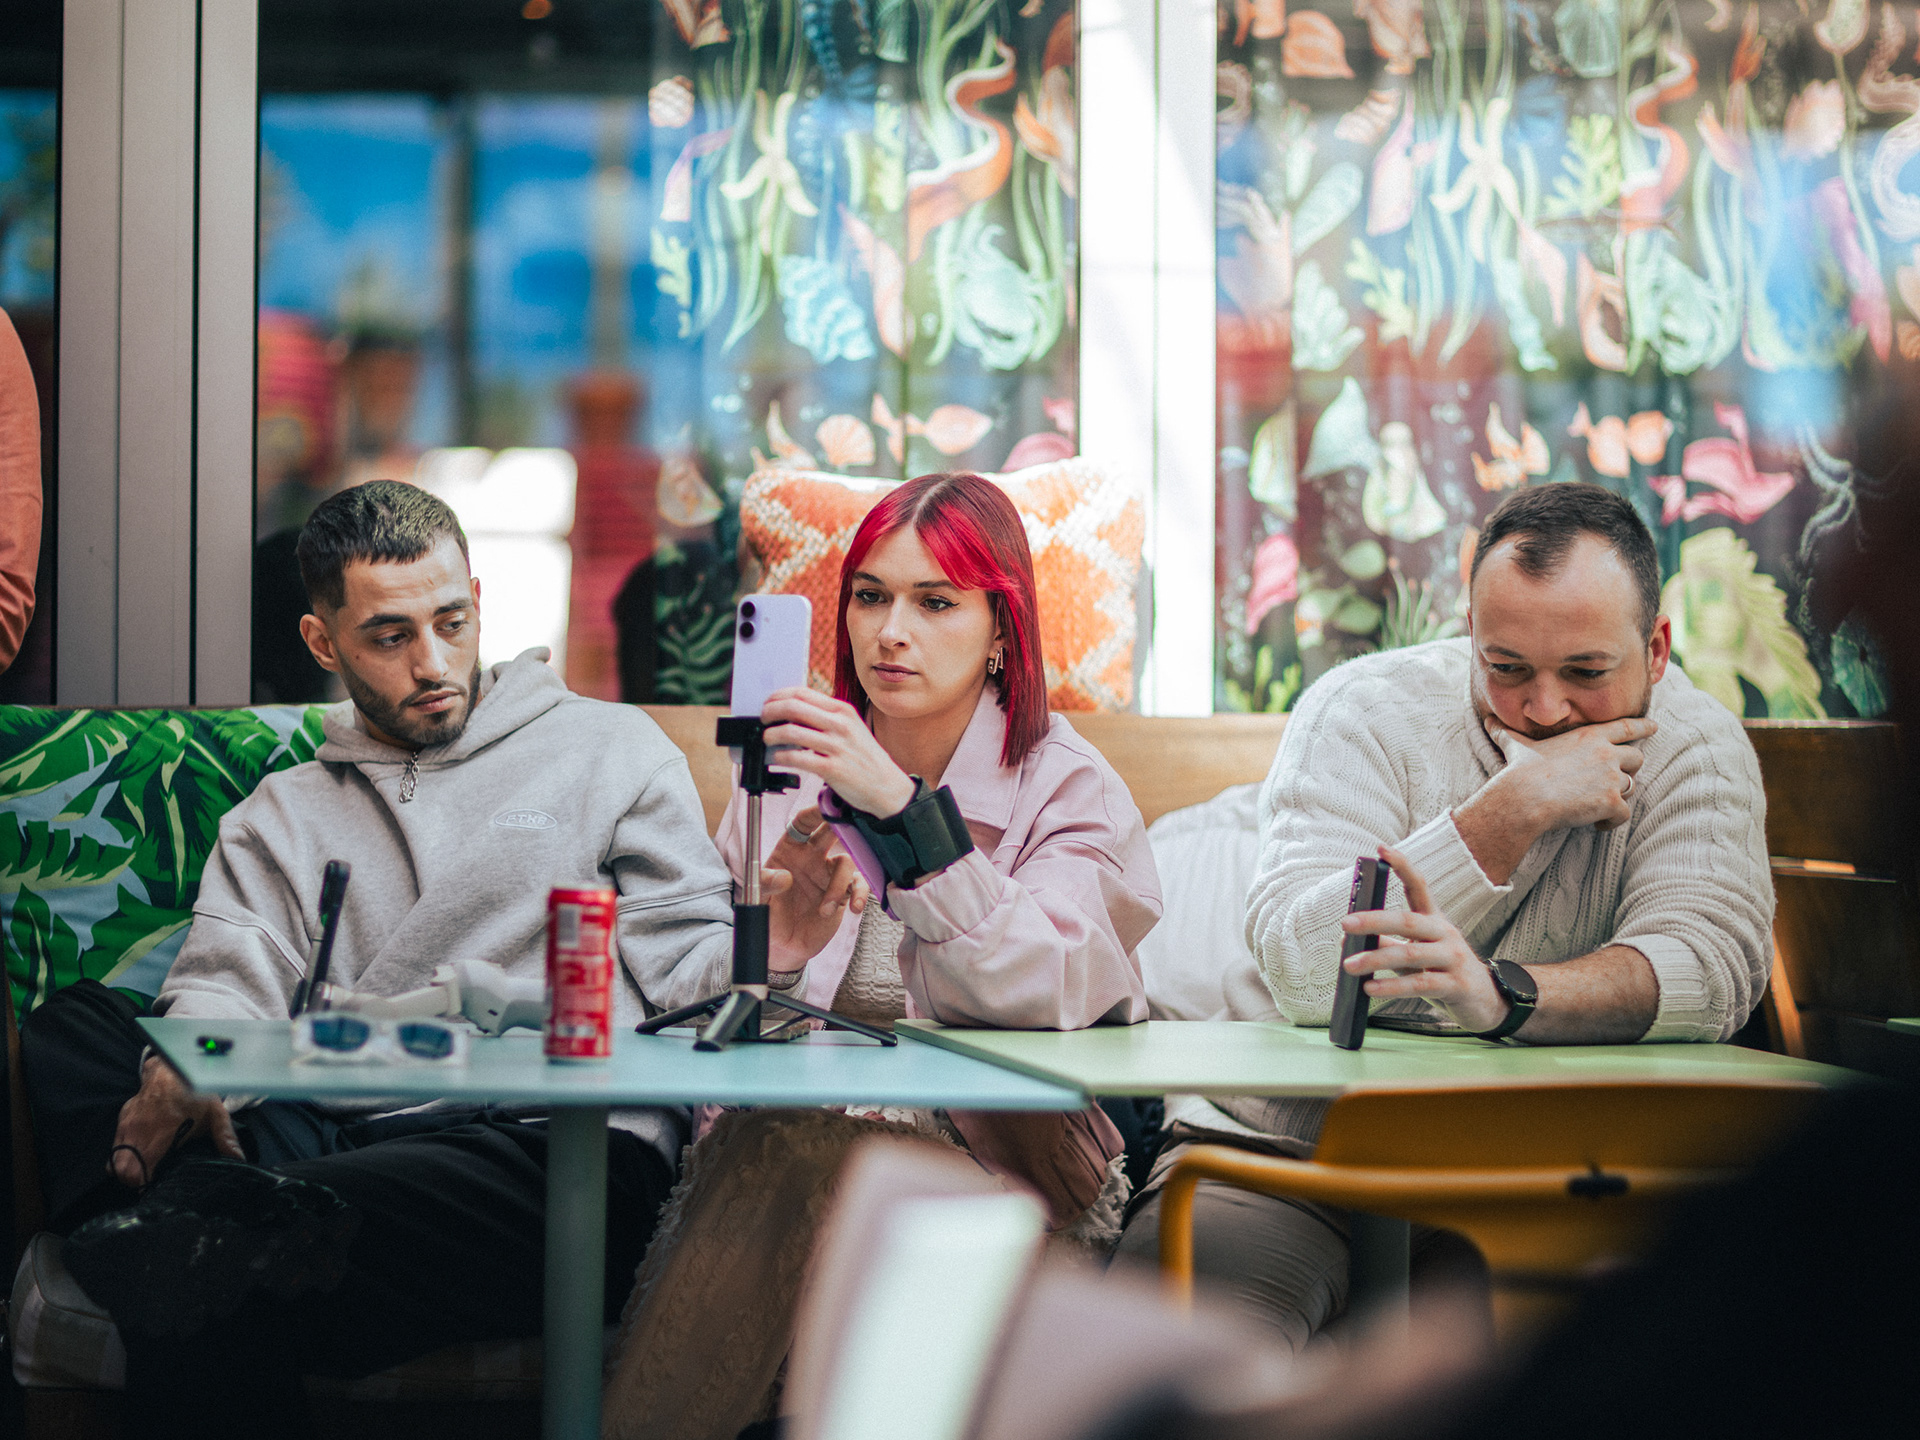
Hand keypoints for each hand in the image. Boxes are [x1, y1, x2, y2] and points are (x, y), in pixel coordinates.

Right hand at [110, 1054, 241, 1187]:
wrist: (172, 1067)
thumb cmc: (195, 1092)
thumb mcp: (215, 1114)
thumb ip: (225, 1138)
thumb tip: (238, 1159)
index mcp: (160, 1134)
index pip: (137, 1173)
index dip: (145, 1183)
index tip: (158, 1184)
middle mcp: (138, 1131)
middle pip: (122, 1172)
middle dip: (135, 1181)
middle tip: (152, 1179)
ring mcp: (127, 1125)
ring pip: (114, 1162)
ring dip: (128, 1169)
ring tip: (147, 1169)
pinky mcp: (122, 1120)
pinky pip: (115, 1146)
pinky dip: (124, 1154)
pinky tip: (142, 1152)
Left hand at [760, 688, 916, 816]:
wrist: (888, 787)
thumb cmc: (866, 759)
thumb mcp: (851, 728)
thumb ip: (826, 718)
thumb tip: (792, 713)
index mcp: (843, 711)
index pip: (802, 693)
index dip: (778, 696)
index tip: (769, 703)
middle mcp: (840, 725)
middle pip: (793, 708)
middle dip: (770, 712)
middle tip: (763, 720)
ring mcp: (836, 747)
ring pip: (791, 732)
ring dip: (771, 735)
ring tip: (767, 740)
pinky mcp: (831, 769)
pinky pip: (796, 758)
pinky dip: (779, 758)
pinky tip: (776, 759)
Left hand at [763, 805, 869, 968]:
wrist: (783, 945)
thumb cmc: (769, 915)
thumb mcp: (758, 898)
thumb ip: (766, 884)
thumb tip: (785, 877)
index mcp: (790, 849)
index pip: (803, 823)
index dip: (815, 812)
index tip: (825, 808)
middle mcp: (812, 857)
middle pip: (833, 832)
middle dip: (843, 827)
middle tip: (850, 828)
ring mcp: (829, 874)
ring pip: (847, 862)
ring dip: (840, 884)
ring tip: (825, 909)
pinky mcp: (842, 893)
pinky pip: (858, 886)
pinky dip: (861, 894)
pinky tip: (855, 908)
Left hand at [1340, 845, 1510, 1034]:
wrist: (1484, 999)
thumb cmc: (1442, 971)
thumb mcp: (1414, 954)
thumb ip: (1387, 944)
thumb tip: (1348, 939)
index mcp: (1434, 920)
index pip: (1419, 886)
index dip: (1402, 865)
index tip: (1381, 848)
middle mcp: (1445, 934)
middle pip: (1408, 920)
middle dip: (1374, 920)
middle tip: (1345, 923)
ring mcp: (1453, 958)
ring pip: (1410, 953)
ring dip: (1375, 959)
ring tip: (1349, 965)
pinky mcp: (1456, 985)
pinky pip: (1420, 983)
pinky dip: (1392, 986)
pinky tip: (1370, 988)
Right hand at [1484, 715, 1654, 834]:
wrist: (1524, 797)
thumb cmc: (1520, 771)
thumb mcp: (1515, 746)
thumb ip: (1507, 733)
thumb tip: (1488, 723)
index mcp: (1589, 736)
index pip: (1624, 726)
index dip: (1642, 726)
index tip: (1654, 726)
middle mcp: (1606, 753)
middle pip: (1636, 758)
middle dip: (1628, 769)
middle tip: (1611, 783)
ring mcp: (1611, 777)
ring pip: (1631, 787)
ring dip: (1618, 797)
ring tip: (1597, 807)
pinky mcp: (1611, 801)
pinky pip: (1623, 813)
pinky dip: (1611, 821)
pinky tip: (1595, 825)